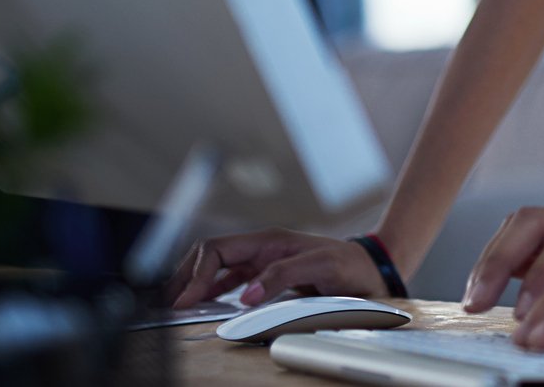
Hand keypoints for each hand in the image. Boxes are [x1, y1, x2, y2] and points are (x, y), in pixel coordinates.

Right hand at [167, 229, 384, 307]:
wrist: (373, 268)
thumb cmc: (351, 264)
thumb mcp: (321, 266)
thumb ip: (282, 276)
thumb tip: (245, 295)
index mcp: (269, 240)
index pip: (217, 249)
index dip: (197, 272)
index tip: (186, 298)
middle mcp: (262, 248)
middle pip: (210, 255)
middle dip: (186, 275)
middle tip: (170, 301)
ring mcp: (264, 261)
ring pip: (218, 267)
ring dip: (196, 282)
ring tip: (178, 303)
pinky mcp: (269, 275)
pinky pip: (232, 280)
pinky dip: (213, 290)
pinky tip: (205, 303)